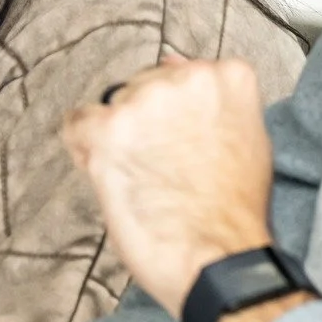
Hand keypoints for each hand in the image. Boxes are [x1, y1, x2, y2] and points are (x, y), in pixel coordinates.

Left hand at [62, 56, 274, 317]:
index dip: (172, 116)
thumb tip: (171, 62)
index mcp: (227, 78)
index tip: (182, 144)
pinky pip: (75, 124)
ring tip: (145, 181)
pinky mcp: (107, 129)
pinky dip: (85, 150)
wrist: (219, 259)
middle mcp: (184, 79)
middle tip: (163, 169)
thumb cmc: (234, 211)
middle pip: (141, 87)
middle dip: (143, 123)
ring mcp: (142, 102)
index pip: (177, 75)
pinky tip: (113, 176)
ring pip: (110, 107)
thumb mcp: (246, 141)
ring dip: (116, 139)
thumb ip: (211, 98)